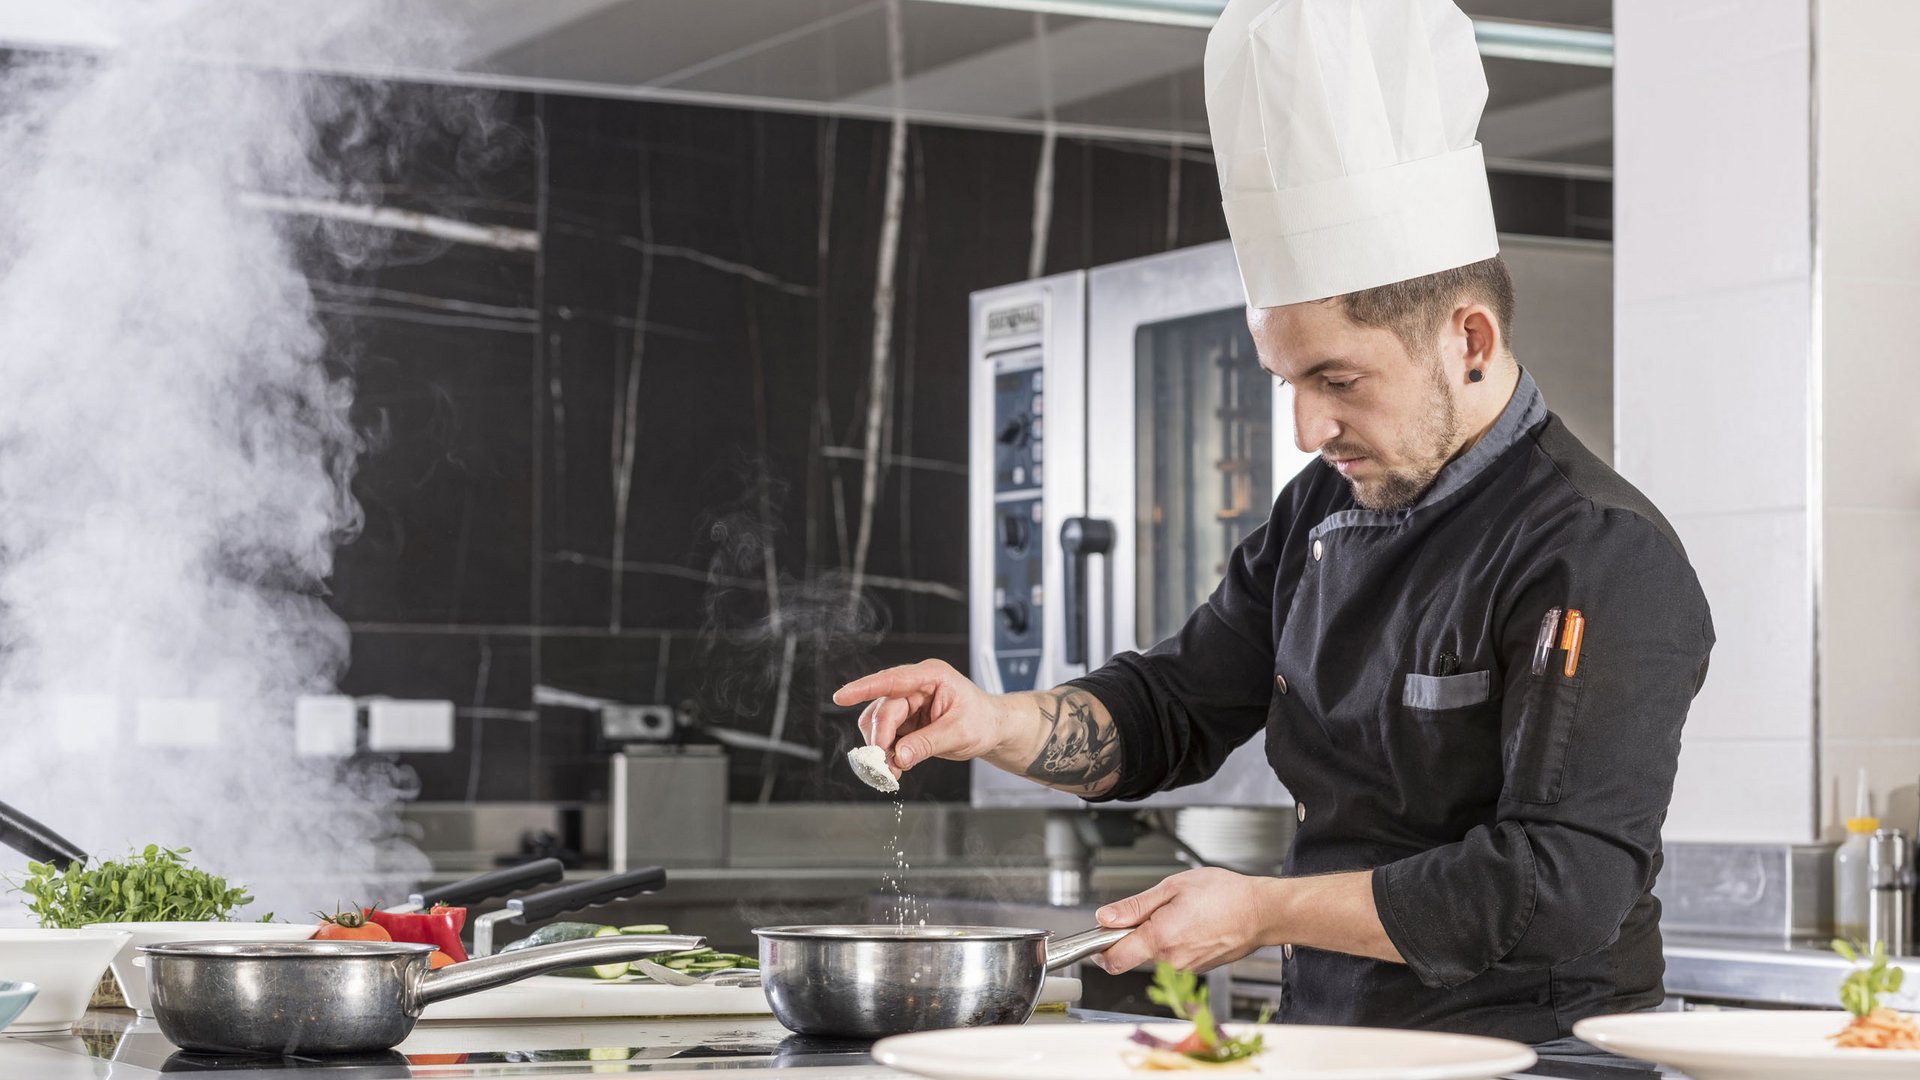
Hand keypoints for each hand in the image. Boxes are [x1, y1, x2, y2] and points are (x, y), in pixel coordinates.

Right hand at [832, 659, 1008, 776]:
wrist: (993, 730)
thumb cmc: (983, 721)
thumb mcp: (959, 733)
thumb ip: (928, 744)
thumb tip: (899, 756)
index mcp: (931, 677)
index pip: (892, 680)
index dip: (864, 687)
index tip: (841, 696)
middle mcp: (915, 687)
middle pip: (883, 708)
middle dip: (879, 738)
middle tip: (884, 764)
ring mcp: (909, 704)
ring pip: (878, 722)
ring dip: (880, 747)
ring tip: (891, 769)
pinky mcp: (906, 721)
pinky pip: (886, 735)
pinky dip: (886, 753)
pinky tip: (894, 766)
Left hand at [1092, 868, 1277, 973]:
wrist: (1262, 913)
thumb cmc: (1224, 895)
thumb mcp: (1173, 887)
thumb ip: (1134, 907)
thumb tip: (1105, 918)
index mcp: (1160, 938)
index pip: (1113, 960)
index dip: (1099, 948)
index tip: (1100, 935)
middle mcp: (1171, 960)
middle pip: (1132, 956)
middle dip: (1131, 935)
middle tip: (1149, 911)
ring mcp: (1185, 968)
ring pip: (1153, 956)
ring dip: (1155, 937)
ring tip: (1178, 913)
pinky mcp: (1196, 969)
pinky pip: (1172, 958)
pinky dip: (1173, 942)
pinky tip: (1190, 924)